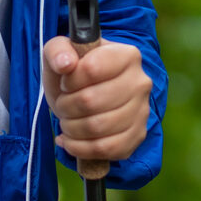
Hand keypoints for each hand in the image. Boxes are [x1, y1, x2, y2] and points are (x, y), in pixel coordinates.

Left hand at [43, 36, 151, 163]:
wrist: (86, 96)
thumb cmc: (74, 73)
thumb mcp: (60, 52)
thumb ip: (58, 51)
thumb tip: (65, 64)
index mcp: (127, 55)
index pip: (92, 69)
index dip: (70, 80)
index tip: (65, 82)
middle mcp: (141, 82)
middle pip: (91, 101)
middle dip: (66, 106)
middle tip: (62, 105)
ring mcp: (142, 111)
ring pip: (97, 128)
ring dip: (70, 128)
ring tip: (66, 121)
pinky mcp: (137, 136)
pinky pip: (106, 149)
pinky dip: (80, 148)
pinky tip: (70, 140)